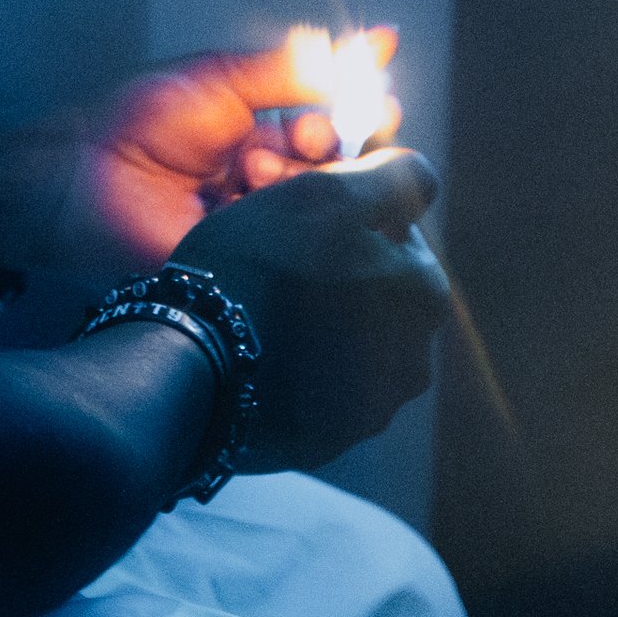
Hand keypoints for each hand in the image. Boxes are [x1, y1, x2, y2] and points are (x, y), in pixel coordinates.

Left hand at [0, 33, 400, 293]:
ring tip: (250, 171)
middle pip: (338, 172)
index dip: (355, 119)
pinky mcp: (249, 264)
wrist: (82, 173)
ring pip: (321, 210)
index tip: (361, 106)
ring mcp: (260, 225)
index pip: (339, 130)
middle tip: (300, 139)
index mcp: (264, 134)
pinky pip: (294, 250)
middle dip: (326, 152)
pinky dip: (281, 222)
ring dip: (296, 184)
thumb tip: (378, 41)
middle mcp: (270, 182)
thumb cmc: (140, 119)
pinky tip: (249, 202)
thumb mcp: (223, 79)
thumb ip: (297, 68)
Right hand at [182, 151, 451, 472]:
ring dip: (321, 324)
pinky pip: (316, 390)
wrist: (193, 370)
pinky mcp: (325, 442)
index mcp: (425, 294)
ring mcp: (370, 410)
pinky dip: (296, 369)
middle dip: (340, 272)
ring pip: (349, 343)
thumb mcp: (326, 197)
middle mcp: (415, 359)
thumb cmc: (259, 268)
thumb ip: (393, 178)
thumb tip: (421, 173)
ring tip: (263, 309)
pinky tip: (258, 351)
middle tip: (277, 261)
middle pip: (377, 291)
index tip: (303, 219)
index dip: (349, 216)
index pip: (398, 231)